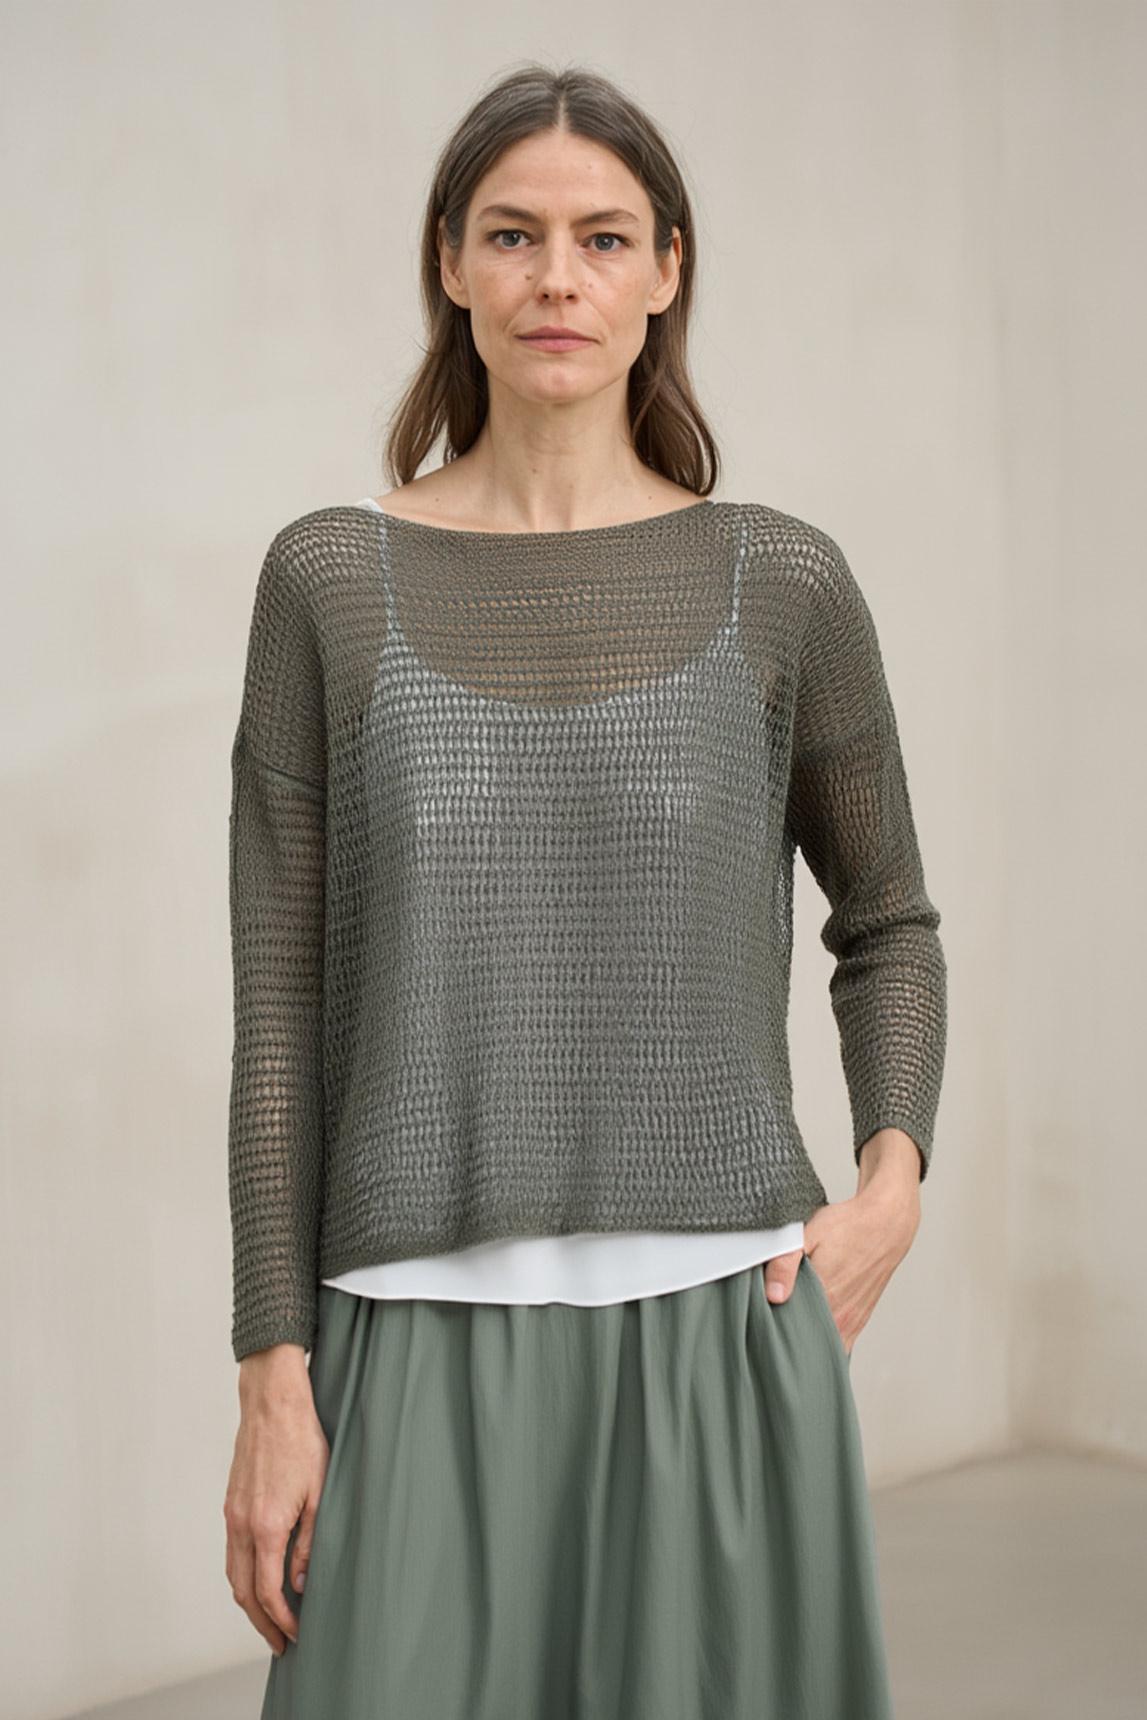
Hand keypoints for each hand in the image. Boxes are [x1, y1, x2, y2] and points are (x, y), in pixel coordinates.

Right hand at [224, 1357, 328, 1656]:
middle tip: (280, 1642)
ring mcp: (232, 1514)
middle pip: (243, 1591)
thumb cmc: (303, 1440)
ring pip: (233, 1573)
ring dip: (248, 1601)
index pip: (267, 1591)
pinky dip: (243, 1575)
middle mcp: (242, 1525)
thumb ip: (308, 1543)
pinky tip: (259, 1578)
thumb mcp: (319, 1492)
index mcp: (266, 1526)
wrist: (272, 1403)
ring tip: (270, 1618)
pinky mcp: (230, 1503)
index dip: (281, 1619)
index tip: (296, 1634)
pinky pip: (232, 1552)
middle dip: (260, 1622)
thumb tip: (300, 1584)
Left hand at [761, 1181, 919, 1355]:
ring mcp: (852, 1322)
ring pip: (823, 1348)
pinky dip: (824, 1344)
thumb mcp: (809, 1234)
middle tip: (768, 1327)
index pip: (789, 1331)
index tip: (759, 1323)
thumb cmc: (848, 1226)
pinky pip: (840, 1346)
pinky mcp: (859, 1321)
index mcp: (825, 1297)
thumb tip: (773, 1295)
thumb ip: (785, 1264)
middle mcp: (841, 1316)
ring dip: (806, 1343)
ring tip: (789, 1330)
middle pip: (804, 1343)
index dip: (770, 1329)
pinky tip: (811, 1335)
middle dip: (785, 1340)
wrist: (887, 1224)